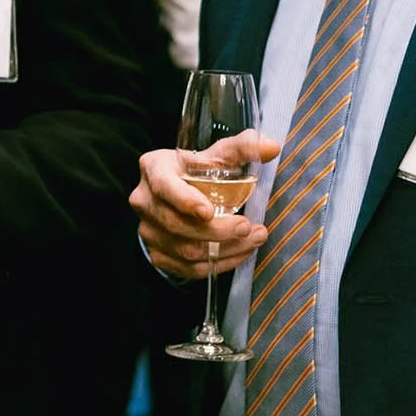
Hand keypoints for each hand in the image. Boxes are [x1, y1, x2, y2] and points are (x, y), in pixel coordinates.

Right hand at [130, 129, 279, 278]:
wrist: (174, 194)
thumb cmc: (195, 171)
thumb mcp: (215, 155)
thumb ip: (242, 148)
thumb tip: (272, 147)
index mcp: (154, 169)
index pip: (164, 187)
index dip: (185, 201)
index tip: (209, 211)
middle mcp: (144, 201)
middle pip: (177, 224)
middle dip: (218, 231)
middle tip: (248, 227)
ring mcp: (147, 231)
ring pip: (185, 250)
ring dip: (224, 250)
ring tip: (253, 240)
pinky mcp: (157, 254)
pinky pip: (188, 268)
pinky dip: (218, 264)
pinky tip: (239, 253)